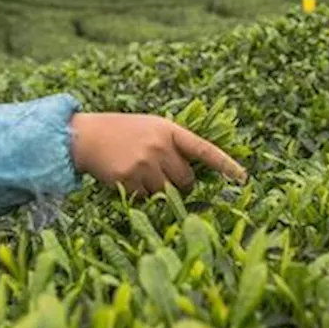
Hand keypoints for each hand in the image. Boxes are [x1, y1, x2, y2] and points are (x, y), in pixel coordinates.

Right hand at [69, 112, 247, 197]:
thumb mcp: (151, 128)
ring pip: (167, 192)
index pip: (204, 150)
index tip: (243, 178)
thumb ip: (172, 145)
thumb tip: (192, 177)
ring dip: (159, 191)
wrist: (85, 136)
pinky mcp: (128, 180)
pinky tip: (128, 180)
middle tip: (165, 177)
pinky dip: (141, 195)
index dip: (225, 165)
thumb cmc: (122, 132)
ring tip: (141, 174)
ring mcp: (144, 163)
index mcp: (169, 130)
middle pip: (187, 180)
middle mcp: (159, 146)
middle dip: (181, 184)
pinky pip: (146, 199)